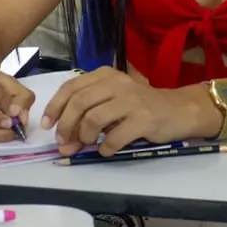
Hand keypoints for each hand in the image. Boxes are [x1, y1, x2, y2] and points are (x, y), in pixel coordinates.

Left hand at [40, 67, 219, 156]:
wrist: (179, 110)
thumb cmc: (140, 107)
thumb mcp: (112, 103)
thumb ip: (87, 116)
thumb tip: (64, 142)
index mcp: (104, 75)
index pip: (70, 87)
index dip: (54, 107)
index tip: (47, 125)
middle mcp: (116, 83)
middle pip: (79, 103)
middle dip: (66, 125)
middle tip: (63, 143)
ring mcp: (131, 100)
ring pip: (94, 118)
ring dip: (84, 137)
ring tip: (87, 145)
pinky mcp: (144, 118)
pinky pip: (115, 136)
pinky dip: (106, 147)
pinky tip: (106, 151)